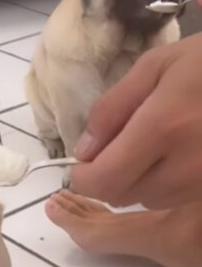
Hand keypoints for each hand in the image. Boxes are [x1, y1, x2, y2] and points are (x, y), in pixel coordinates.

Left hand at [70, 32, 201, 209]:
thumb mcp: (153, 67)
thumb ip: (111, 108)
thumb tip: (83, 150)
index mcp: (162, 128)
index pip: (104, 180)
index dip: (82, 177)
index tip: (80, 163)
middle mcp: (186, 165)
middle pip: (122, 195)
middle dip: (106, 177)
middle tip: (113, 148)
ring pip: (148, 200)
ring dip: (134, 181)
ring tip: (148, 145)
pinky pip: (177, 197)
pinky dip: (162, 183)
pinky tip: (173, 153)